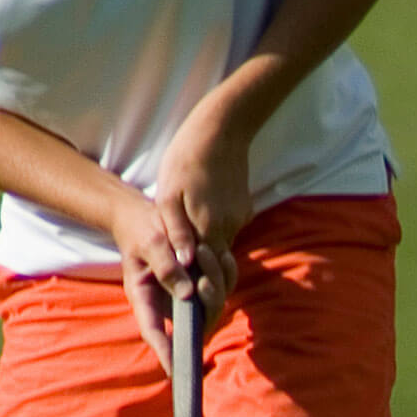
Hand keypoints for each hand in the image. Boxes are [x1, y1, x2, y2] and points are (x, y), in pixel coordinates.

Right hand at [108, 184, 229, 373]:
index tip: (175, 371)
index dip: (165, 352)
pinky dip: (227, 272)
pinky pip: (223, 287)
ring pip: (213, 305)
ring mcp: (188, 297)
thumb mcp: (148, 241)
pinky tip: (221, 254)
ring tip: (205, 251)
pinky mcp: (203, 285)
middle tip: (205, 277)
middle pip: (196, 323)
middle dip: (208, 302)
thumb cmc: (141, 229)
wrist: (149, 217)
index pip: (154, 332)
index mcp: (145, 299)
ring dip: (217, 281)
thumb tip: (187, 293)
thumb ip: (165, 265)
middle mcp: (169, 305)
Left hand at [157, 95, 251, 284]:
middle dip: (203, 266)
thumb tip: (185, 263)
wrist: (221, 130)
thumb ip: (176, 231)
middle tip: (184, 255)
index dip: (197, 282)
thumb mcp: (169, 194)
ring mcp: (241, 220)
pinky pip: (230, 227)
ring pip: (222, 244)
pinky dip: (218, 224)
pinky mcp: (247, 209)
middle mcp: (229, 230)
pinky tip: (207, 204)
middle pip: (215, 262)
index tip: (186, 287)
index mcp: (209, 230)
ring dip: (208, 242)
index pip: (206, 272)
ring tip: (191, 221)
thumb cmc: (186, 159)